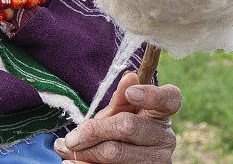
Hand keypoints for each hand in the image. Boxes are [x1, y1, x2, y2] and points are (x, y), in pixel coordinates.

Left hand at [54, 71, 181, 162]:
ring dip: (84, 151)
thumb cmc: (125, 129)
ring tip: (64, 148)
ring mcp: (157, 160)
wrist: (129, 162)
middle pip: (127, 126)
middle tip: (70, 138)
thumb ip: (121, 98)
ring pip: (114, 153)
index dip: (150, 95)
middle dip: (93, 130)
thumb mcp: (122, 112)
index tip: (130, 92)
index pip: (168, 99)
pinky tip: (70, 163)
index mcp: (162, 114)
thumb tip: (130, 77)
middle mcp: (165, 138)